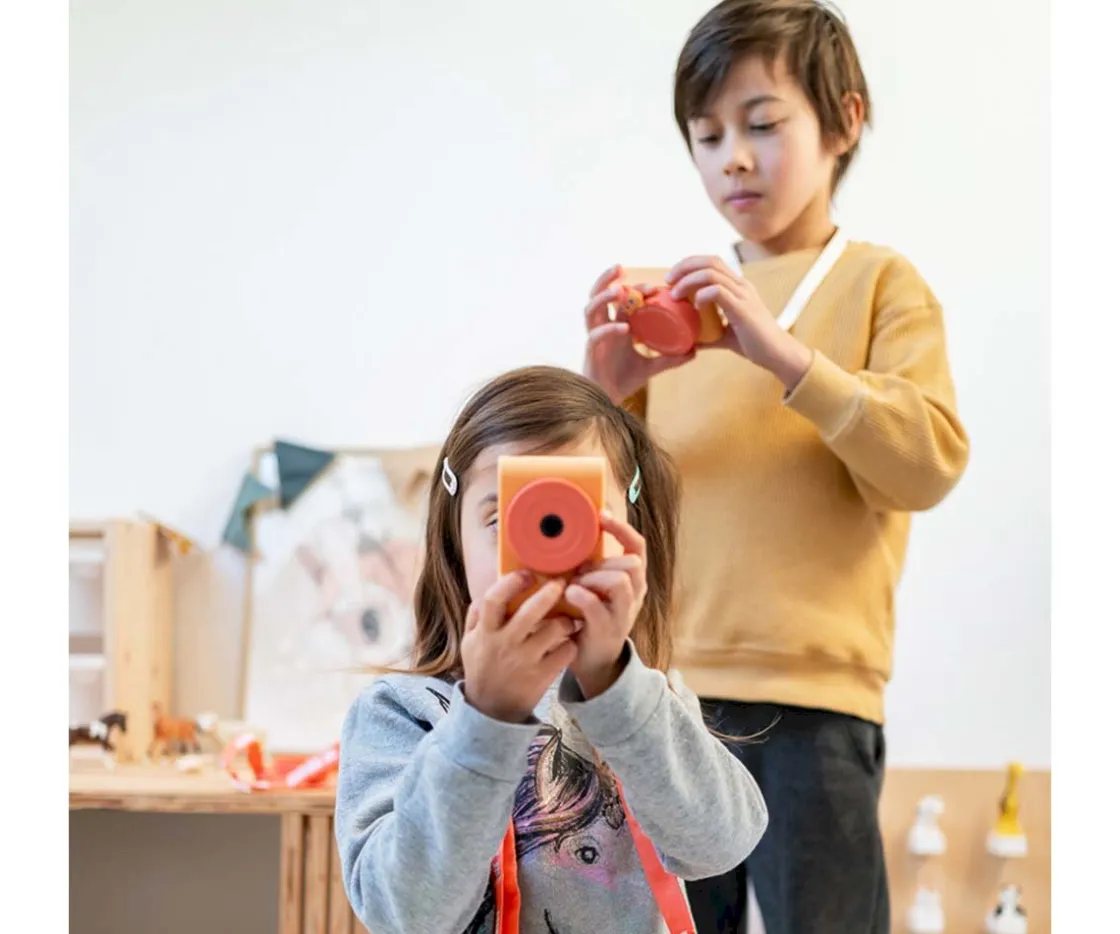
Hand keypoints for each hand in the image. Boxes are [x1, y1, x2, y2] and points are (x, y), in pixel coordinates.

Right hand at [462, 573, 581, 722]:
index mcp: (485, 633)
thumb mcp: (469, 643)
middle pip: (530, 611)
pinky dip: (571, 644)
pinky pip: (566, 652)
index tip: (527, 574)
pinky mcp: (543, 676)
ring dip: (566, 619)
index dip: (511, 582)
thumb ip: (476, 616)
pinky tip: (569, 642)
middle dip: (549, 593)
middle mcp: (505, 645)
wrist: (491, 711)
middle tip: (560, 583)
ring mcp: (525, 661)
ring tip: (569, 618)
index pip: (494, 600)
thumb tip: (488, 590)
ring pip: (554, 630)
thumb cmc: (482, 669)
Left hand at [563, 511, 647, 698]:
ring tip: (574, 584)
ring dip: (592, 577)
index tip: (601, 515)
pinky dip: (580, 595)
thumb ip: (592, 565)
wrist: (594, 660)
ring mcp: (623, 613)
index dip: (622, 528)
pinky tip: (569, 594)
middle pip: (631, 563)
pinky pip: (596, 605)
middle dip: (604, 561)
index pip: (637, 546)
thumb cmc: (590, 616)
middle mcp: (634, 594)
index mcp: (633, 579)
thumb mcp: (596, 586)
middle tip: (581, 570)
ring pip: (619, 581)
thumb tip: (570, 534)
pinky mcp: (607, 630)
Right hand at [583, 264, 696, 403]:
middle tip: (622, 269)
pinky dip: (609, 329)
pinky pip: (596, 335)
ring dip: (603, 297)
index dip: (635, 289)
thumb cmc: (623, 380)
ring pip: (590, 309)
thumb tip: (695, 351)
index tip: (655, 286)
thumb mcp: (652, 367)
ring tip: (620, 291)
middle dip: (608, 280)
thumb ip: (670, 358)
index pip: (622, 300)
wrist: (607, 403)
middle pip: (598, 295)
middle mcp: (603, 327)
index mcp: (617, 325)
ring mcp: (595, 338)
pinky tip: (625, 328)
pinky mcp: (591, 352)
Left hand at [666, 255, 813, 390]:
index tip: (672, 279)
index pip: (712, 262)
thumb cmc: (754, 344)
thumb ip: (707, 334)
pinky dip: (702, 295)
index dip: (689, 264)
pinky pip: (719, 291)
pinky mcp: (743, 308)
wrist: (778, 355)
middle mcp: (741, 285)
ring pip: (711, 273)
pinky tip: (696, 306)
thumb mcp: (724, 335)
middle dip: (684, 266)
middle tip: (668, 281)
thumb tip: (686, 340)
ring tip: (675, 294)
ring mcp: (743, 295)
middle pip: (709, 261)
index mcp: (737, 286)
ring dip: (688, 281)